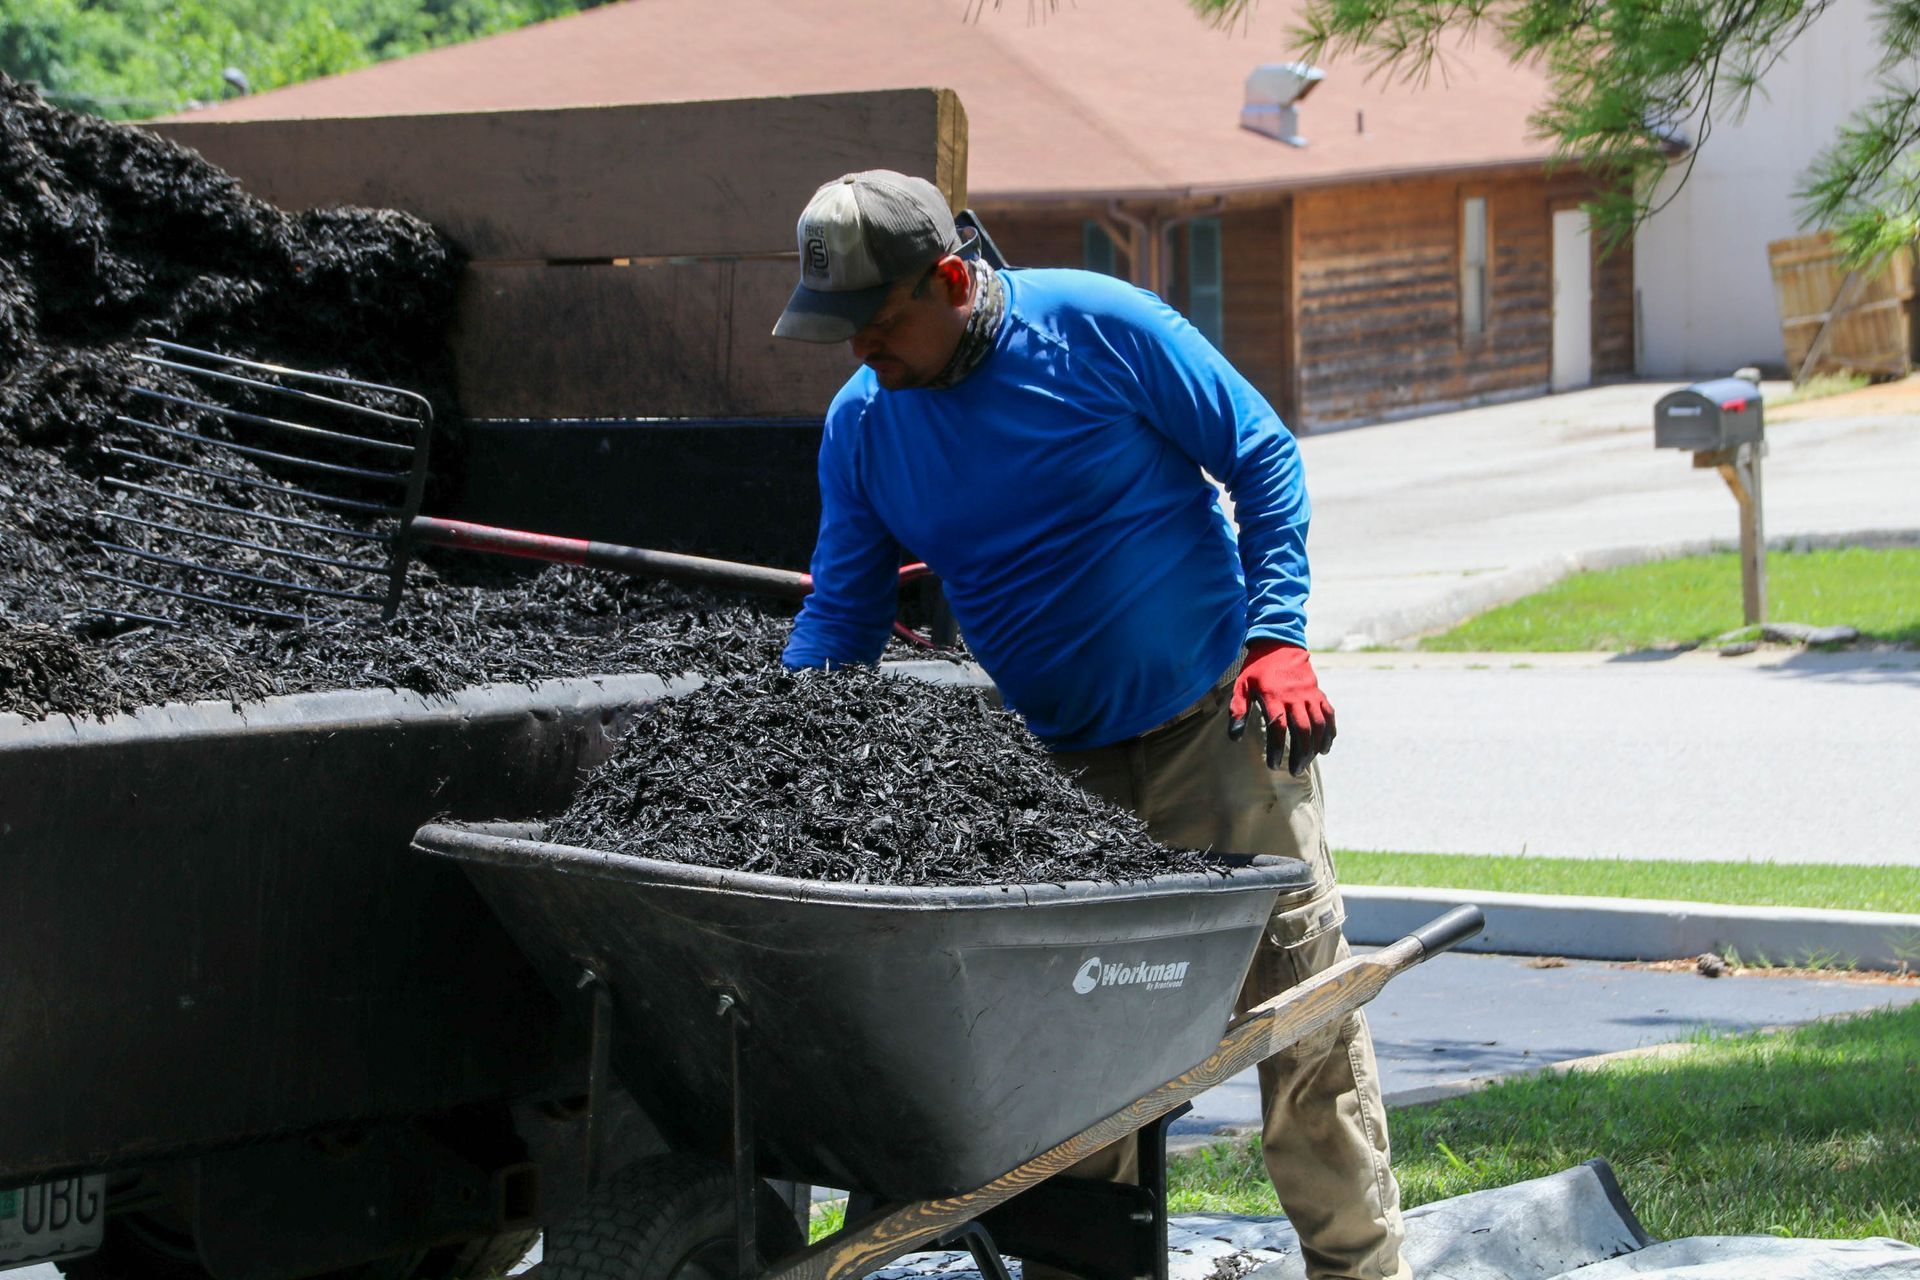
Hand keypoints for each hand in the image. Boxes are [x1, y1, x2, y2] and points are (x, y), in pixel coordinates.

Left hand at [1228, 641, 1335, 775]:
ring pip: (1319, 725)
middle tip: (1294, 770)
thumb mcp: (1242, 686)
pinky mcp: (1318, 692)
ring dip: (1316, 746)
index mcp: (1274, 696)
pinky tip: (1325, 747)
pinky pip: (1329, 714)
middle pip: (1303, 730)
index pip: (1279, 728)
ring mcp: (1309, 694)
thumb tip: (1235, 737)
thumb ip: (1238, 711)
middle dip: (1300, 753)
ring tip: (1308, 762)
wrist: (1279, 644)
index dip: (1277, 749)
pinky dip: (1330, 732)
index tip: (1273, 764)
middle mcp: (1295, 696)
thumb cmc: (1257, 669)